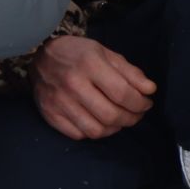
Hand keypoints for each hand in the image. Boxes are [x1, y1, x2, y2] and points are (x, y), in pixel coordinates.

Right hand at [30, 35, 156, 140]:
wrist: (40, 58)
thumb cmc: (77, 54)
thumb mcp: (105, 53)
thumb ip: (129, 72)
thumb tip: (150, 90)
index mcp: (89, 64)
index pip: (123, 94)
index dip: (141, 103)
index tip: (146, 103)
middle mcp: (72, 84)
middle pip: (111, 115)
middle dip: (132, 118)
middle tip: (136, 113)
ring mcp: (59, 102)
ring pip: (96, 130)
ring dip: (114, 128)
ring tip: (119, 119)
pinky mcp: (50, 114)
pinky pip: (78, 135)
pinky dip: (94, 132)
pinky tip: (99, 122)